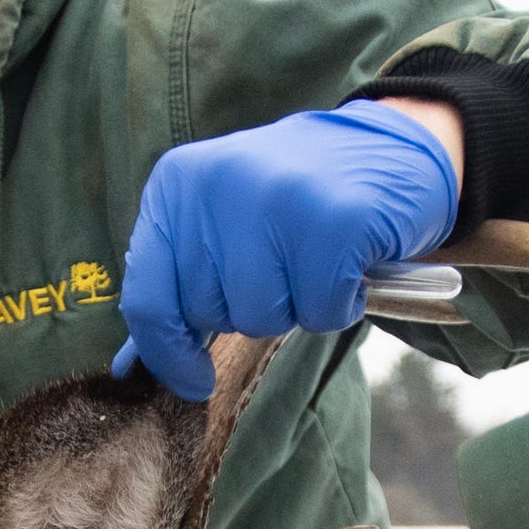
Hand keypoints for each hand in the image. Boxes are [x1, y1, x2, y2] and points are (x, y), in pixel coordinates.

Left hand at [111, 98, 460, 399]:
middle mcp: (218, 185)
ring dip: (297, 308)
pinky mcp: (336, 219)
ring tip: (316, 262)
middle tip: (285, 266)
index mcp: (176, 185)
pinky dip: (341, 305)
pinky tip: (350, 265)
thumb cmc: (295, 201)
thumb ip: (179, 278)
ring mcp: (277, 197)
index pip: (147, 296)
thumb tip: (138, 366)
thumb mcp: (220, 219)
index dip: (166, 353)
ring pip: (261, 317)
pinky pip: (321, 310)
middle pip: (209, 313)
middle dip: (250, 309)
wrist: (391, 146)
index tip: (192, 381)